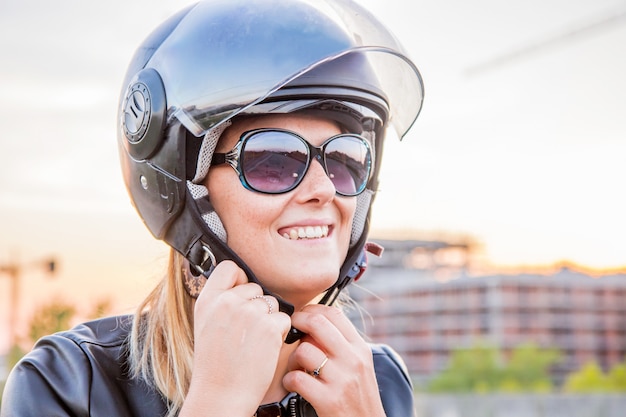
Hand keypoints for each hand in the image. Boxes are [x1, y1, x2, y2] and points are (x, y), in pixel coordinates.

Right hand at [181, 261, 291, 416]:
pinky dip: (279, 334)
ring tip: (253, 342)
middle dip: (257, 306)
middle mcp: (227, 302)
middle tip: (246, 332)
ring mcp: (249, 313)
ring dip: (269, 320)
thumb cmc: (215, 364)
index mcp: (208, 300)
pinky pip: (284, 319)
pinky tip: (264, 349)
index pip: (229, 267)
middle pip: (256, 288)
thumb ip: (220, 301)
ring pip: (272, 303)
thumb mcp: (206, 324)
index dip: (240, 278)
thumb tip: (242, 283)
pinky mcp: (268, 327)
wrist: (221, 394)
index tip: (242, 293)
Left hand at [283, 304, 386, 416]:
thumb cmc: (358, 396)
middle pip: (317, 323)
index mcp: (360, 349)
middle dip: (297, 322)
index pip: (334, 314)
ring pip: (304, 351)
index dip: (312, 309)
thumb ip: (342, 345)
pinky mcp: (329, 400)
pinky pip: (296, 379)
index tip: (302, 315)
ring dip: (292, 358)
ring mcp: (342, 380)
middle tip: (290, 330)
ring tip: (295, 367)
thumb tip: (314, 323)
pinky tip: (293, 384)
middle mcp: (353, 360)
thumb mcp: (359, 366)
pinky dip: (288, 380)